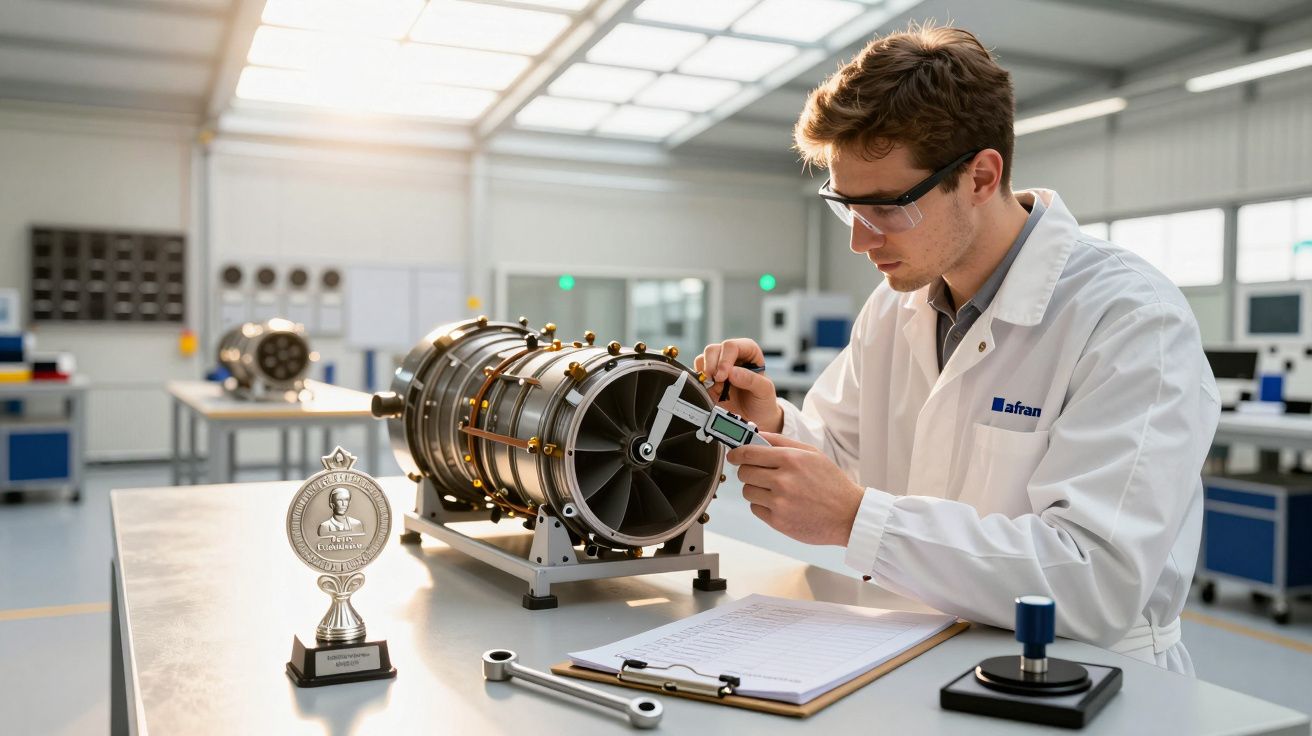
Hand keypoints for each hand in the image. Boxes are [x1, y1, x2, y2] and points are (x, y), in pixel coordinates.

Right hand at [693, 338, 782, 432]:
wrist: (754, 418)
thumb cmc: (762, 401)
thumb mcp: (765, 391)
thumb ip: (751, 380)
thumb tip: (731, 372)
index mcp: (748, 351)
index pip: (731, 346)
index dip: (725, 359)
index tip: (724, 377)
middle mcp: (731, 355)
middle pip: (713, 350)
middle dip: (712, 367)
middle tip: (717, 383)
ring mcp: (718, 366)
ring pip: (702, 360)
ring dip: (706, 376)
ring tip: (718, 390)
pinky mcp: (708, 378)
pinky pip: (697, 374)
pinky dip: (701, 383)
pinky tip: (712, 393)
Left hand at [727, 433, 863, 545]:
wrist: (848, 515)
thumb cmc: (831, 483)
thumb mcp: (812, 453)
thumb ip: (781, 442)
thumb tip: (755, 434)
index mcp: (791, 460)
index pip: (749, 453)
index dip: (737, 453)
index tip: (734, 455)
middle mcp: (783, 480)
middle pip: (744, 472)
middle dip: (748, 471)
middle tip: (759, 473)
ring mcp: (780, 502)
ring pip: (747, 491)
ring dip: (755, 489)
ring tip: (773, 490)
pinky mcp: (778, 521)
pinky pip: (755, 508)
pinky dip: (762, 505)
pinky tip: (779, 503)